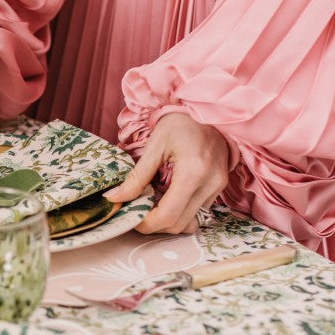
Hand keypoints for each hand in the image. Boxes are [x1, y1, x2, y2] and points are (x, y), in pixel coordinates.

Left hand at [104, 113, 229, 233]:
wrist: (206, 109)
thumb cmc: (179, 122)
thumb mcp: (154, 146)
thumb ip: (136, 177)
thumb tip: (114, 198)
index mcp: (193, 172)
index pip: (168, 215)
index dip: (146, 223)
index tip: (131, 217)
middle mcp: (210, 183)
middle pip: (179, 224)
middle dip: (155, 224)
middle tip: (137, 211)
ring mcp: (218, 187)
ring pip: (189, 222)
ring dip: (167, 220)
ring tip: (152, 203)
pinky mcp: (219, 187)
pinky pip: (198, 211)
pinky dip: (180, 211)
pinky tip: (167, 197)